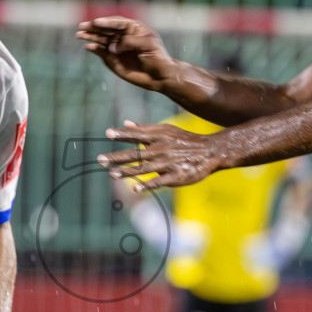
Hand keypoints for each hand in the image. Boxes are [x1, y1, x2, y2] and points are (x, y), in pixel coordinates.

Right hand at [75, 16, 176, 91]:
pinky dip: (94, 49)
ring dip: (90, 37)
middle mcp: (122, 36)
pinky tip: (88, 47)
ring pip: (101, 39)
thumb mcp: (147, 45)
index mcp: (133, 28)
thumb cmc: (157, 57)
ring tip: (79, 35)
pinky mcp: (112, 59)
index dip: (106, 22)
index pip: (117, 22)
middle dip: (93, 27)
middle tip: (82, 26)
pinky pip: (101, 52)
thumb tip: (112, 47)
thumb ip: (129, 42)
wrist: (159, 76)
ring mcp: (116, 47)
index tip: (96, 22)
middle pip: (105, 29)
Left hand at [97, 119, 227, 190]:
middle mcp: (161, 148)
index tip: (107, 133)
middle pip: (135, 153)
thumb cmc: (185, 140)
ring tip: (112, 174)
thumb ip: (145, 129)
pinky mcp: (176, 176)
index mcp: (159, 136)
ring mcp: (168, 163)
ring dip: (127, 171)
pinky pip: (159, 181)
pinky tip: (135, 188)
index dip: (122, 134)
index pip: (137, 134)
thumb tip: (125, 123)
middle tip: (100, 159)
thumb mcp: (167, 130)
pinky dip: (147, 185)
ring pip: (144, 168)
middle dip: (117, 156)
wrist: (211, 151)